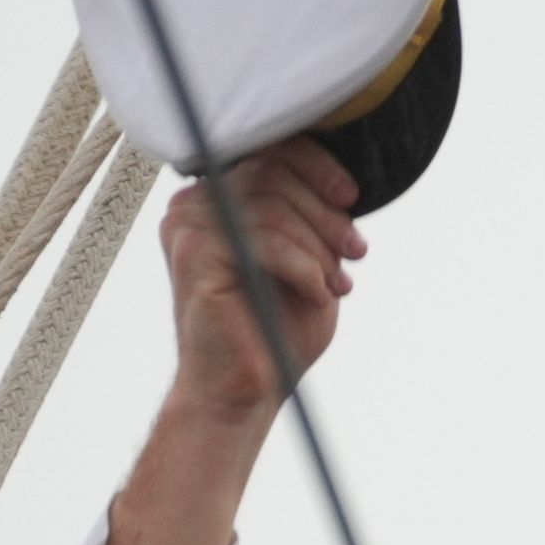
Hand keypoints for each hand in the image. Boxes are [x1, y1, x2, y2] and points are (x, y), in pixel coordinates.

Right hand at [104, 143, 361, 544]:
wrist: (244, 391)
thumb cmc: (275, 330)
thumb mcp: (305, 261)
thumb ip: (308, 218)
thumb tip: (339, 184)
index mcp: (214, 200)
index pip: (264, 153)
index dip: (315, 166)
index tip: (351, 197)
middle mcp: (192, 206)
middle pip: (271, 173)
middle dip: (326, 213)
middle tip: (356, 252)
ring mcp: (188, 227)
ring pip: (272, 207)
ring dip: (319, 247)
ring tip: (337, 284)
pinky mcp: (195, 256)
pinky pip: (264, 240)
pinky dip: (303, 268)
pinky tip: (318, 294)